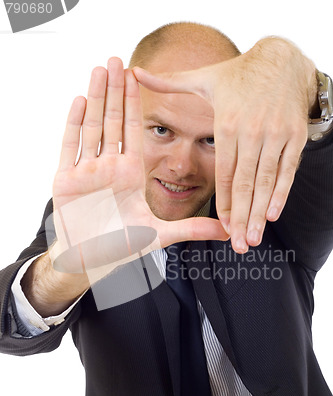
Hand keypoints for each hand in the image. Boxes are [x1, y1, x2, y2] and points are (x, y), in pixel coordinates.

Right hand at [51, 58, 227, 276]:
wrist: (93, 261)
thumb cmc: (121, 247)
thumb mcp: (159, 235)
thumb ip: (193, 230)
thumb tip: (228, 231)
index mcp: (131, 173)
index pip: (133, 130)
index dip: (135, 103)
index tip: (137, 75)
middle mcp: (110, 167)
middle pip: (113, 121)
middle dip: (114, 91)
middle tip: (116, 60)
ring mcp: (88, 171)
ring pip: (93, 127)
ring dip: (96, 98)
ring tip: (99, 70)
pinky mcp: (67, 180)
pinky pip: (72, 147)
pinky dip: (74, 125)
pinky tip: (80, 101)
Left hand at [134, 37, 316, 252]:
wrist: (282, 60)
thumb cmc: (239, 74)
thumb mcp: (204, 77)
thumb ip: (170, 82)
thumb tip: (137, 73)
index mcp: (226, 124)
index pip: (223, 172)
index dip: (222, 201)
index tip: (222, 226)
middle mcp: (251, 132)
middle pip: (244, 183)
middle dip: (241, 216)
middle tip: (239, 244)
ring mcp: (274, 135)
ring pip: (265, 181)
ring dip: (260, 212)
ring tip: (254, 238)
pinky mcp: (293, 136)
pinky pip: (287, 170)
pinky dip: (281, 193)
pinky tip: (273, 214)